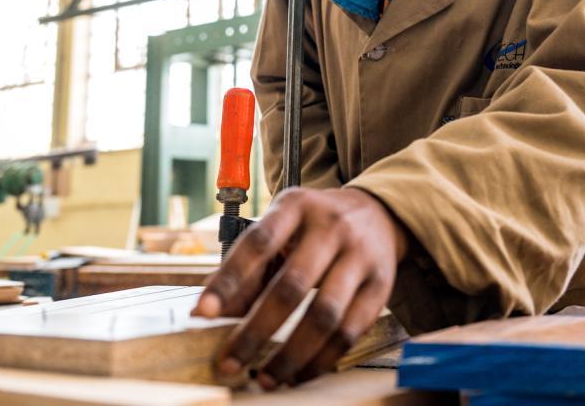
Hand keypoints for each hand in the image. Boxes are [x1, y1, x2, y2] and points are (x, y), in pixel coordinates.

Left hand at [192, 186, 407, 388]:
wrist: (378, 212)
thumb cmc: (316, 226)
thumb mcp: (282, 228)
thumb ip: (248, 268)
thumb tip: (206, 315)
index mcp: (296, 206)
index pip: (258, 242)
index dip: (229, 278)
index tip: (204, 312)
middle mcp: (331, 226)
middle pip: (292, 285)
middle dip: (256, 330)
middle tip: (230, 362)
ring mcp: (360, 255)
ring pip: (324, 314)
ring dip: (291, 354)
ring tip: (266, 377)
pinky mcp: (381, 284)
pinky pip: (351, 330)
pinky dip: (323, 359)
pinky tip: (301, 373)